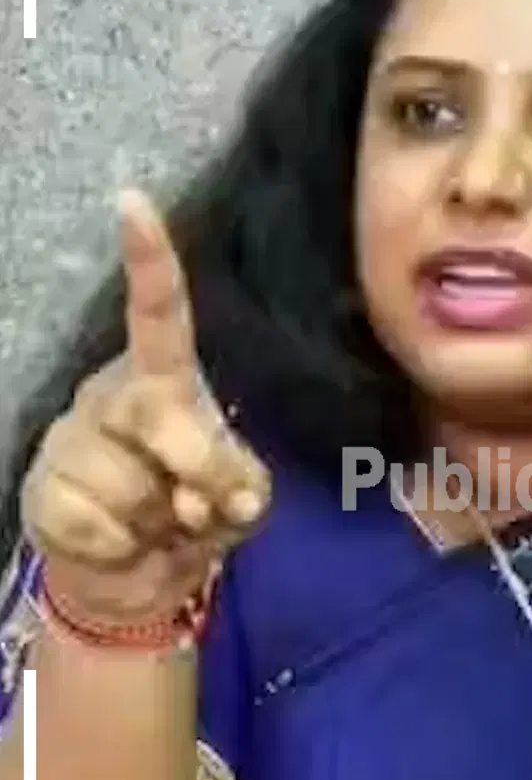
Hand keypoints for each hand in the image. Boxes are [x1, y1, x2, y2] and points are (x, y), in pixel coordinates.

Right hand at [20, 189, 270, 623]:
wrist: (136, 577)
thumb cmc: (196, 512)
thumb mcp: (241, 499)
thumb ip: (240, 485)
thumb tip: (206, 495)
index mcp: (163, 377)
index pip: (159, 310)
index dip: (148, 258)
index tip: (134, 202)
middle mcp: (110, 394)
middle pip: (154, 409)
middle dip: (194, 463)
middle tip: (202, 505)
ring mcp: (71, 438)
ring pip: (129, 484)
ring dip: (159, 522)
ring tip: (157, 522)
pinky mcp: (42, 488)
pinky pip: (97, 524)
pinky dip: (124, 548)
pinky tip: (122, 541)